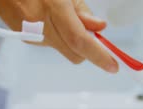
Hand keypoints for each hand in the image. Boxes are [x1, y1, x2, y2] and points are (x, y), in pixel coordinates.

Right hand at [0, 0, 118, 72]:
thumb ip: (81, 10)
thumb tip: (99, 28)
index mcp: (53, 7)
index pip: (79, 40)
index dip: (99, 55)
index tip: (113, 65)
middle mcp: (41, 26)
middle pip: (75, 53)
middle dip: (89, 50)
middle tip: (94, 34)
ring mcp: (33, 36)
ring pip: (66, 50)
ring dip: (72, 40)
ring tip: (63, 17)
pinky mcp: (28, 41)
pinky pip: (53, 44)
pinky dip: (59, 36)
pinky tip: (50, 19)